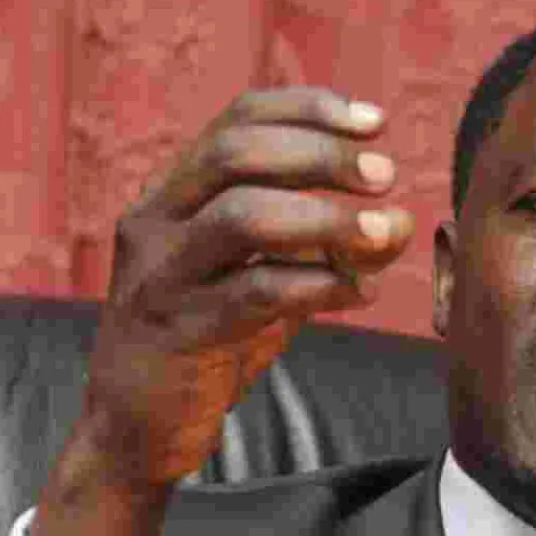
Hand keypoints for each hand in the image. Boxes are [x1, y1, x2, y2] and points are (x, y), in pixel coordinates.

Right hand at [78, 86, 413, 483]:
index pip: (238, 119)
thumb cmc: (209, 335)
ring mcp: (161, 275)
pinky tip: (359, 292)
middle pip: (236, 153)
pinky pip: (255, 293)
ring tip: (383, 231)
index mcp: (174, 192)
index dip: (309, 109)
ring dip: (325, 217)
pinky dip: (318, 284)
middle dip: (320, 154)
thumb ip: (322, 244)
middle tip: (384, 174)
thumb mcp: (264, 273)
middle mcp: (156, 221)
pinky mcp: (178, 331)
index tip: (374, 123)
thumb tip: (398, 221)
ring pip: (241, 217)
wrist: (137, 426)